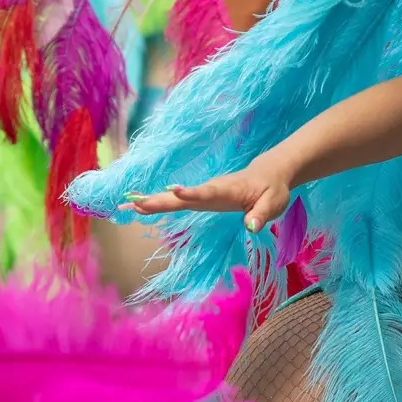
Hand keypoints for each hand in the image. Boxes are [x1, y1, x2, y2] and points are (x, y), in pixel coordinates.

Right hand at [126, 156, 291, 232]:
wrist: (266, 175)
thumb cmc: (272, 191)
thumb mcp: (273, 203)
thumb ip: (262, 215)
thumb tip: (251, 227)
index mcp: (227, 190)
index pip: (207, 191)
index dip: (191, 192)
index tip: (174, 191)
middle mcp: (210, 189)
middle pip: (181, 196)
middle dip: (159, 199)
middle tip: (135, 203)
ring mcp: (202, 193)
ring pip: (173, 198)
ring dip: (150, 201)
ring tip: (127, 204)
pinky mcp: (198, 198)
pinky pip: (174, 201)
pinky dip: (156, 203)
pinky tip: (138, 206)